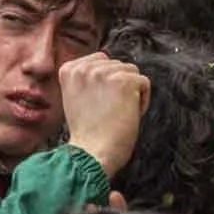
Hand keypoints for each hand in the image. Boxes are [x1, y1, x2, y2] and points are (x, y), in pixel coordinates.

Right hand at [60, 53, 148, 177]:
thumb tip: (109, 67)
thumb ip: (88, 79)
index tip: (98, 104)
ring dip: (131, 93)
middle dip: (119, 87)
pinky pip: (144, 83)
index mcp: (69, 70)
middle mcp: (85, 68)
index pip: (101, 60)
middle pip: (117, 65)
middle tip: (107, 112)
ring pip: (132, 72)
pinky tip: (127, 116)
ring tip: (116, 114)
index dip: (106, 83)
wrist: (92, 153)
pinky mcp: (124, 81)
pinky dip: (142, 102)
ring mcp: (104, 73)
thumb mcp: (76, 98)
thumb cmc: (87, 133)